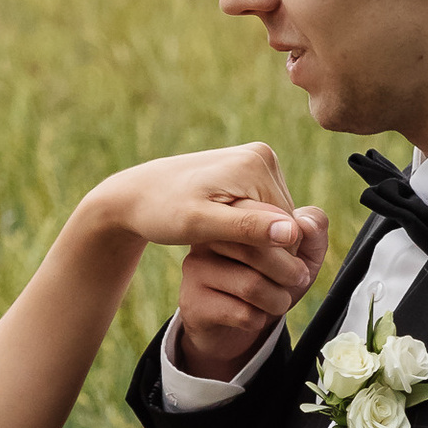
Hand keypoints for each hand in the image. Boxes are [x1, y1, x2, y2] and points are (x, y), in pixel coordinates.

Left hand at [98, 149, 324, 374]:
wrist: (136, 194)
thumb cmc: (161, 211)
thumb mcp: (200, 225)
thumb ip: (247, 228)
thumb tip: (292, 233)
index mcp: (256, 164)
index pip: (288, 226)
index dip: (269, 256)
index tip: (238, 271)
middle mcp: (262, 156)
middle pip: (284, 220)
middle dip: (261, 246)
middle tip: (226, 261)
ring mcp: (256, 161)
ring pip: (275, 218)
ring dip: (255, 239)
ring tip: (221, 248)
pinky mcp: (248, 170)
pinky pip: (262, 210)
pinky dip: (247, 228)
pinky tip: (221, 237)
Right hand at [174, 201, 329, 383]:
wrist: (231, 325)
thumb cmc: (267, 282)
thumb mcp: (300, 256)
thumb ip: (311, 232)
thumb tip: (305, 219)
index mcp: (233, 215)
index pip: (268, 217)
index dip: (293, 241)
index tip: (297, 256)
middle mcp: (209, 236)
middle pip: (257, 249)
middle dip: (290, 272)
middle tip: (297, 280)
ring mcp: (197, 268)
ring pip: (251, 285)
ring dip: (278, 300)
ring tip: (278, 302)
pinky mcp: (194, 301)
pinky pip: (241, 312)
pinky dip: (259, 319)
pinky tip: (253, 316)